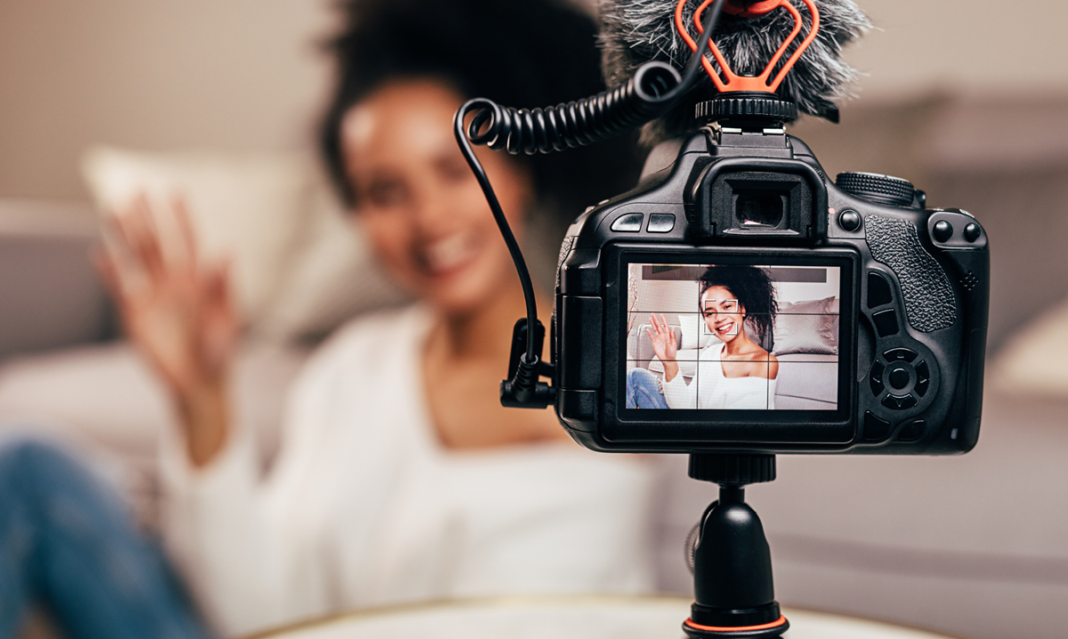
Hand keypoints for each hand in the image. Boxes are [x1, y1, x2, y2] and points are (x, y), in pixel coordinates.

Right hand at [96, 195, 238, 465]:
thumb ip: (223, 285)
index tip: (175, 192)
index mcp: (199, 281)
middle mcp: (174, 283)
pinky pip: (120, 288)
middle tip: (136, 189)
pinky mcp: (135, 315)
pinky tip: (100, 254)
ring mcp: (153, 297)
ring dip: (125, 235)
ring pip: (136, 258)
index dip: (182, 217)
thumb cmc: (220, 352)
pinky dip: (110, 272)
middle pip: (157, 243)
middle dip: (148, 217)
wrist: (199, 383)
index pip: (188, 241)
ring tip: (113, 209)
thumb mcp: (226, 318)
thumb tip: (227, 250)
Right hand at [647, 314, 677, 361]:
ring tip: (650, 319)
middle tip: (653, 315)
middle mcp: (663, 336)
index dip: (663, 320)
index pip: (665, 326)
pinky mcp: (655, 343)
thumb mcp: (673, 344)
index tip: (662, 315)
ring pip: (655, 330)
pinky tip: (648, 329)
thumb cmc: (672, 353)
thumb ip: (672, 336)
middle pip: (659, 326)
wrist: (668, 359)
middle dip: (656, 320)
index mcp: (668, 335)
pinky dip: (649, 333)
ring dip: (653, 324)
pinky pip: (652, 337)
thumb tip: (672, 329)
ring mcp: (659, 339)